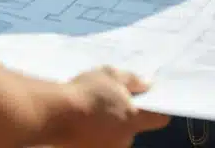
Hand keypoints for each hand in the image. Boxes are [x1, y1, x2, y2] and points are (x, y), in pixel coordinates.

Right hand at [55, 66, 169, 146]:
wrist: (54, 114)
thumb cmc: (85, 92)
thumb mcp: (110, 74)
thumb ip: (132, 80)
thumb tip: (146, 85)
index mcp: (134, 119)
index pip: (160, 118)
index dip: (158, 108)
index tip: (148, 98)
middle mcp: (125, 139)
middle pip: (133, 126)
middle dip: (124, 114)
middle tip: (109, 98)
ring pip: (115, 134)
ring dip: (108, 124)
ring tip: (91, 108)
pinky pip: (99, 140)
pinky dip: (94, 132)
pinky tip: (81, 118)